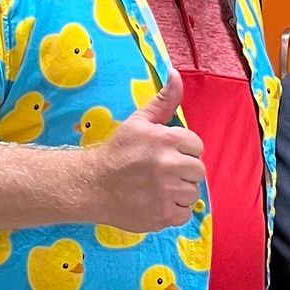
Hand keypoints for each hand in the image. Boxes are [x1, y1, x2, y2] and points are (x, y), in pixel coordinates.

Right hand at [82, 73, 204, 232]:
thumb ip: (163, 101)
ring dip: (179, 192)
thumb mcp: (138, 122)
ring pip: (192, 193)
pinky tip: (155, 202)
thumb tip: (176, 75)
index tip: (164, 155)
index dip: (182, 151)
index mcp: (168, 139)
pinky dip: (173, 211)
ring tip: (157, 188)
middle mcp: (170, 165)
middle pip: (198, 171)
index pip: (196, 146)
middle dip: (182, 172)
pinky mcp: (163, 215)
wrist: (91, 185)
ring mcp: (167, 192)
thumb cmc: (116, 152)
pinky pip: (184, 214)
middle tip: (161, 173)